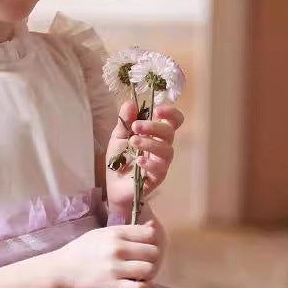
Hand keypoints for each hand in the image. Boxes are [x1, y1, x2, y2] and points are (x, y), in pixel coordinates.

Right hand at [51, 221, 162, 287]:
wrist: (62, 270)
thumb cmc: (82, 250)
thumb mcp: (103, 233)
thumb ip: (127, 231)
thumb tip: (152, 226)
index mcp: (116, 233)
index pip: (149, 234)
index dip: (152, 242)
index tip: (145, 247)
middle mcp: (118, 249)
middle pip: (153, 252)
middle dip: (151, 258)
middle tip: (143, 262)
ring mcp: (116, 268)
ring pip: (149, 269)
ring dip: (148, 273)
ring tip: (140, 274)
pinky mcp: (113, 286)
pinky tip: (138, 285)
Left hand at [105, 100, 183, 214]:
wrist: (114, 185)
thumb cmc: (120, 159)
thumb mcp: (118, 136)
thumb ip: (124, 121)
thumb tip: (130, 103)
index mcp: (155, 135)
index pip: (173, 121)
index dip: (171, 113)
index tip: (158, 109)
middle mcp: (162, 147)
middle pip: (170, 133)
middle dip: (153, 127)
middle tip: (135, 127)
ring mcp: (161, 163)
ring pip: (166, 150)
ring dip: (150, 143)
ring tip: (133, 142)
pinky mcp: (157, 178)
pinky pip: (160, 169)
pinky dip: (149, 163)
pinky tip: (139, 160)